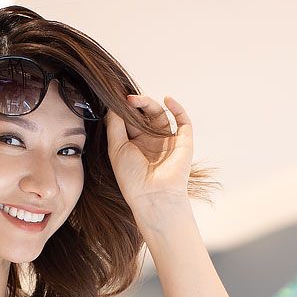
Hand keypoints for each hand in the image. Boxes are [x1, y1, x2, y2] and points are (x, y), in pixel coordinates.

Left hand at [103, 93, 193, 216]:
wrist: (153, 196)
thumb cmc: (131, 177)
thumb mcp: (116, 148)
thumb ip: (114, 125)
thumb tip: (113, 105)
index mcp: (135, 144)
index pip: (130, 120)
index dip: (124, 109)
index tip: (116, 99)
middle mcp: (151, 141)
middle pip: (144, 114)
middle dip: (136, 105)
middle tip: (127, 99)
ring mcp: (167, 141)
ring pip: (160, 114)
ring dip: (150, 104)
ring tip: (137, 100)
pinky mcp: (183, 142)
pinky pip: (183, 122)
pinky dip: (177, 108)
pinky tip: (167, 99)